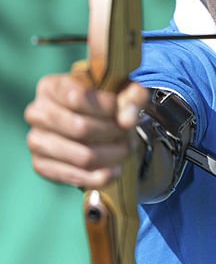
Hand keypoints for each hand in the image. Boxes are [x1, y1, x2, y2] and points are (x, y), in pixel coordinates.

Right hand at [25, 74, 149, 188]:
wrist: (92, 123)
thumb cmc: (108, 102)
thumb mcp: (125, 91)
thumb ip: (132, 98)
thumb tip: (128, 121)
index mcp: (51, 86)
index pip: (78, 98)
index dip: (108, 108)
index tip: (124, 112)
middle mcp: (36, 112)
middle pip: (81, 128)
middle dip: (113, 134)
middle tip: (130, 136)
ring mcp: (35, 140)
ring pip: (81, 155)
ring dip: (111, 156)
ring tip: (126, 150)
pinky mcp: (40, 165)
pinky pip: (74, 176)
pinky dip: (100, 177)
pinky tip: (116, 170)